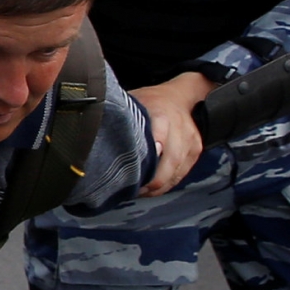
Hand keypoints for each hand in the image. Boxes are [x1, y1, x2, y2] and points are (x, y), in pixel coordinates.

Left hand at [129, 69, 212, 196]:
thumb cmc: (149, 103)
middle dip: (154, 180)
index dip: (153, 150)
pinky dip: (167, 184)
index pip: (159, 132)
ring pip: (177, 170)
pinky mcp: (195, 150)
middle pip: (171, 159)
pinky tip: (153, 188)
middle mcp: (179, 127)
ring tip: (141, 192)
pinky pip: (182, 173)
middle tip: (134, 190)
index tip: (140, 167)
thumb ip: (121, 119)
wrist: (179, 97)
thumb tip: (93, 135)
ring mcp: (190, 140)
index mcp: (160, 114)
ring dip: (159, 186)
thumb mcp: (133, 103)